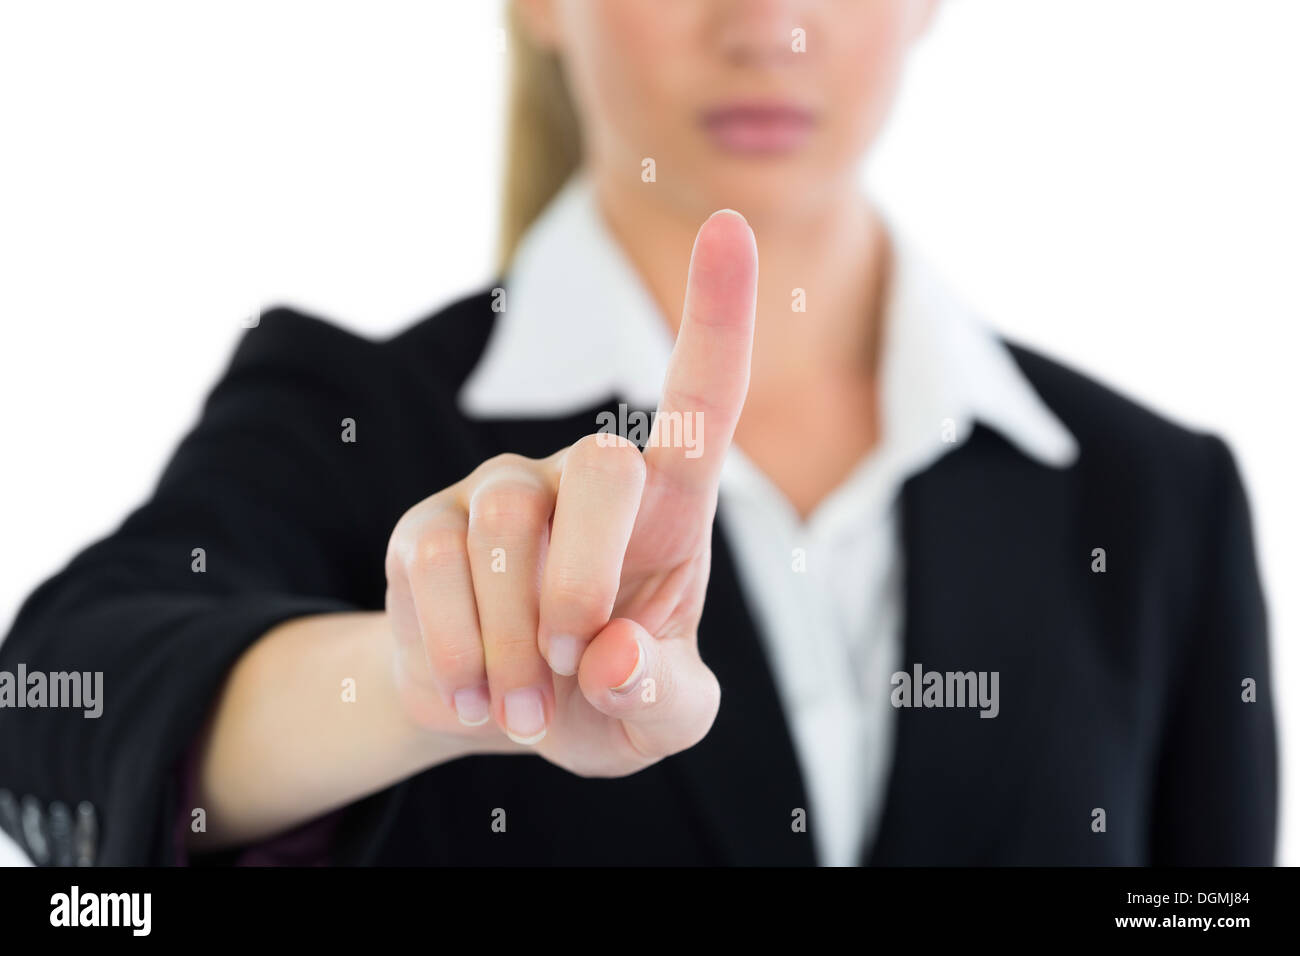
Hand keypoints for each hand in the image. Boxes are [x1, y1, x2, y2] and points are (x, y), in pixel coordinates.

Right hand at [384, 209, 757, 776]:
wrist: (504, 718)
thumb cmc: (606, 694)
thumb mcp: (663, 719)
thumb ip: (663, 696)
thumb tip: (606, 656)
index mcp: (668, 509)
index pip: (700, 400)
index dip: (718, 315)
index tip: (732, 225)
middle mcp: (583, 478)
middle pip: (599, 468)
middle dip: (584, 577)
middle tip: (572, 657)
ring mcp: (497, 494)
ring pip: (504, 531)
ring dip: (513, 645)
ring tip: (522, 708)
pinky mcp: (424, 528)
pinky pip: (429, 566)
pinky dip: (456, 651)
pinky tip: (471, 696)